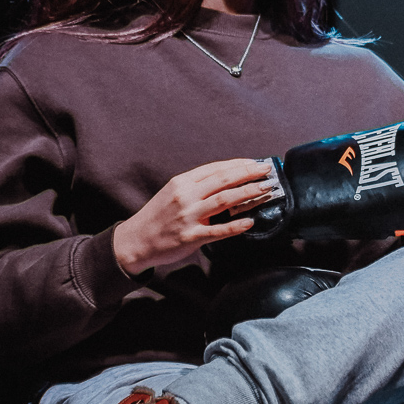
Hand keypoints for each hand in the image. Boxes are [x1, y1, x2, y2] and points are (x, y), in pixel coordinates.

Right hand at [113, 159, 276, 275]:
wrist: (135, 240)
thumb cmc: (158, 217)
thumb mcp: (173, 193)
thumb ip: (197, 187)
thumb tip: (227, 181)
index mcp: (182, 182)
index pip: (216, 168)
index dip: (238, 164)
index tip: (255, 162)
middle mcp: (186, 196)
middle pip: (223, 180)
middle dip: (249, 173)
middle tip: (268, 170)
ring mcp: (188, 216)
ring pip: (224, 200)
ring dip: (248, 193)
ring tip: (266, 189)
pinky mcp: (190, 236)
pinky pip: (218, 231)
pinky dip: (235, 226)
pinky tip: (250, 222)